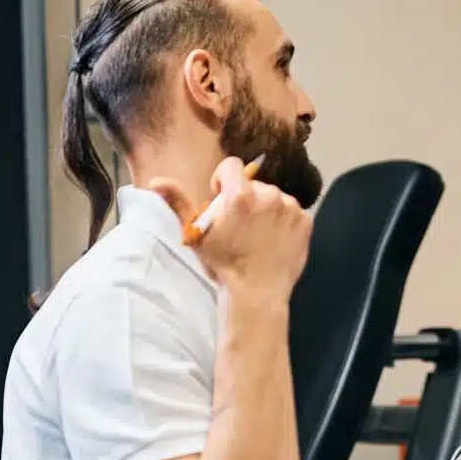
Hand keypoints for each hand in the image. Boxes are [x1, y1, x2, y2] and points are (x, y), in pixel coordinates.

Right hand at [152, 157, 311, 297]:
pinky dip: (284, 222)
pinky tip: (274, 240)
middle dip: (245, 200)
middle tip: (240, 227)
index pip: (231, 165)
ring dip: (265, 210)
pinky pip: (292, 212)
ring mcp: (290, 208)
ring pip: (274, 197)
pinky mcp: (305, 221)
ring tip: (257, 236)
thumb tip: (155, 182)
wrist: (257, 293)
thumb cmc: (223, 264)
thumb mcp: (195, 235)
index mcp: (239, 195)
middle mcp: (268, 195)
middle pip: (253, 185)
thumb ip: (178, 203)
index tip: (221, 200)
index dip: (223, 181)